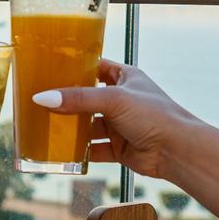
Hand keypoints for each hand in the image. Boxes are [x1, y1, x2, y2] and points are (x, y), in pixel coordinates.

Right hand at [31, 59, 199, 178]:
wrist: (177, 150)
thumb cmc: (155, 115)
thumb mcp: (114, 100)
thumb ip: (78, 99)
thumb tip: (43, 98)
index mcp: (125, 78)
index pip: (96, 66)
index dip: (75, 67)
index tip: (50, 68)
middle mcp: (122, 100)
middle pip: (87, 99)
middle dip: (67, 102)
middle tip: (41, 101)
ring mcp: (120, 125)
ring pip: (88, 126)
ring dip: (71, 129)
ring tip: (45, 128)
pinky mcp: (119, 148)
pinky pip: (94, 149)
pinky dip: (80, 152)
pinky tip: (62, 153)